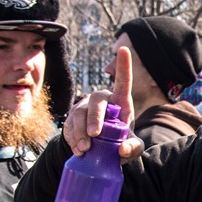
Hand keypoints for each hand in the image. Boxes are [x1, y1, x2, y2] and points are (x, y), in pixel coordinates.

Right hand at [62, 47, 144, 161]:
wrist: (100, 152)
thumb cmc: (121, 142)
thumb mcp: (132, 148)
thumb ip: (133, 148)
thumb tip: (122, 150)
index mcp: (120, 102)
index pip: (123, 82)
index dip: (123, 66)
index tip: (124, 49)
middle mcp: (102, 100)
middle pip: (96, 101)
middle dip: (94, 117)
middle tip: (95, 135)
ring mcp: (84, 108)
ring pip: (78, 113)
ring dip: (80, 131)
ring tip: (85, 148)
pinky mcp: (72, 119)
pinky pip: (69, 125)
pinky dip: (72, 139)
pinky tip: (79, 150)